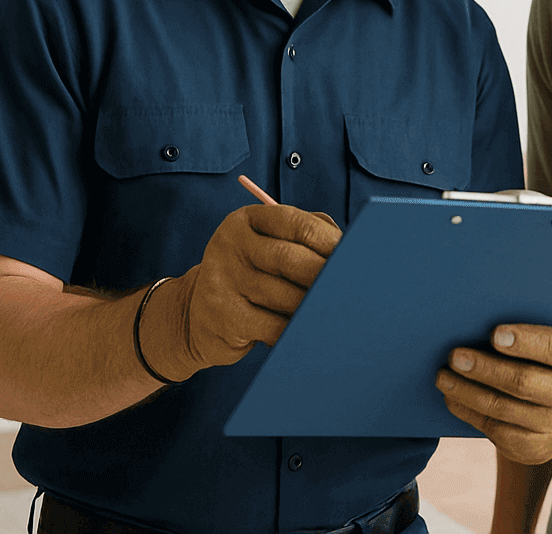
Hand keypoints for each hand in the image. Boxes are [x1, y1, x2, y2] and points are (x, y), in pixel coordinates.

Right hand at [175, 203, 341, 370]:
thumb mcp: (269, 245)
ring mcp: (222, 280)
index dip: (330, 240)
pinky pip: (274, 326)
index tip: (355, 255)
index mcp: (246, 220)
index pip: (296, 223)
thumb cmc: (250, 276)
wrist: (196, 316)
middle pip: (290, 259)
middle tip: (350, 288)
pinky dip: (296, 330)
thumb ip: (305, 236)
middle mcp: (230, 245)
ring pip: (285, 296)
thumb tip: (348, 246)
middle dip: (325, 276)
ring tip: (332, 310)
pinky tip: (306, 331)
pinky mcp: (223, 315)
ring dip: (313, 306)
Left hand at [436, 315, 551, 464]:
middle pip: (525, 383)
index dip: (526, 341)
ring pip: (504, 410)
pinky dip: (470, 412)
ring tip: (443, 376)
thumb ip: (549, 312)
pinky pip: (497, 431)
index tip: (494, 333)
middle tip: (455, 355)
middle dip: (486, 368)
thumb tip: (513, 285)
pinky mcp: (536, 448)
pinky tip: (452, 397)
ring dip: (468, 392)